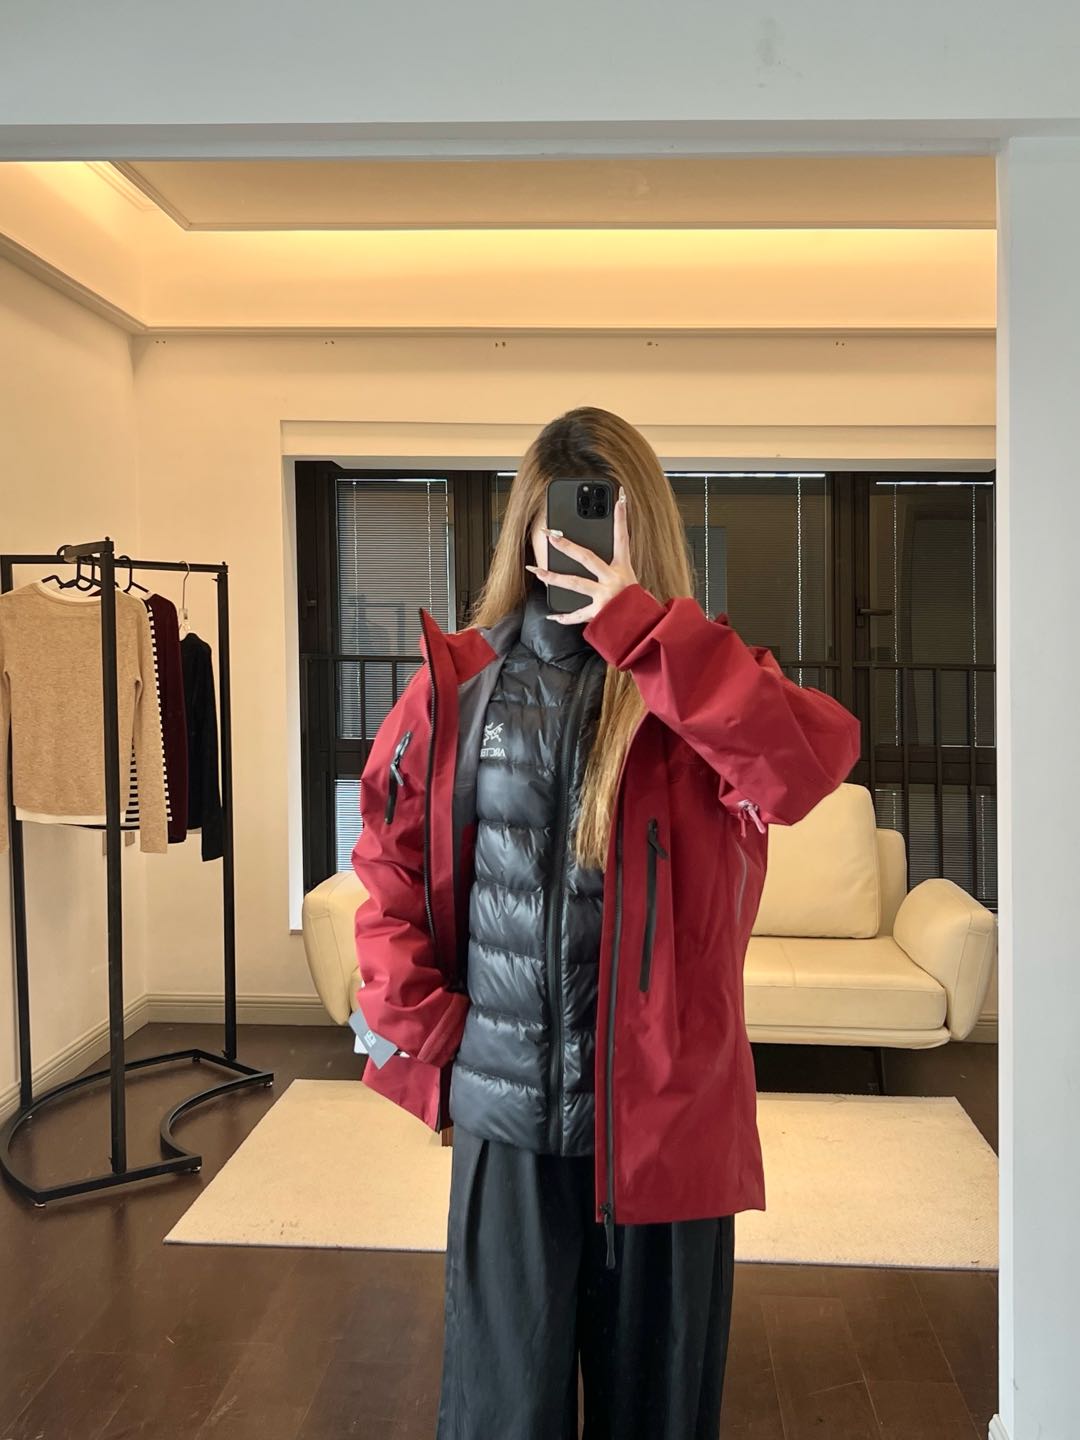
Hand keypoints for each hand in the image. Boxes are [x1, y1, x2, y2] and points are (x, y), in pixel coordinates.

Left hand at [526, 485, 637, 623]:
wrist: (644, 629)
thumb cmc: (636, 605)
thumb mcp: (630, 583)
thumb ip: (613, 573)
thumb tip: (595, 566)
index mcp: (623, 569)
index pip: (622, 538)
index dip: (621, 518)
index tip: (619, 498)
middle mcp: (613, 580)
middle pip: (586, 557)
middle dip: (567, 546)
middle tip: (550, 536)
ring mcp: (604, 596)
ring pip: (574, 583)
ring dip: (552, 577)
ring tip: (536, 570)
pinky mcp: (598, 613)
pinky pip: (576, 615)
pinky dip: (564, 617)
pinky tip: (552, 616)